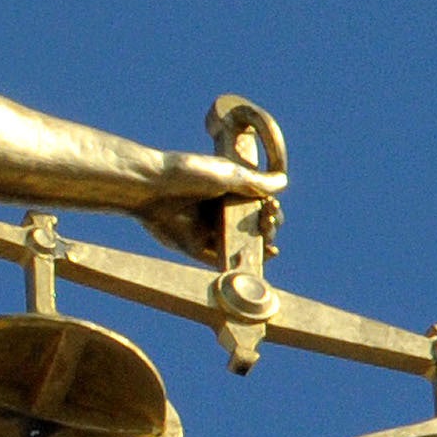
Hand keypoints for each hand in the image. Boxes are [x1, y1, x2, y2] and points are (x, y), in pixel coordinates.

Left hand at [136, 150, 282, 261]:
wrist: (152, 187)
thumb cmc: (188, 173)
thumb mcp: (227, 174)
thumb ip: (255, 182)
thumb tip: (283, 181)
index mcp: (227, 190)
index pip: (258, 203)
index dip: (270, 207)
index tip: (272, 206)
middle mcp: (218, 211)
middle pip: (252, 225)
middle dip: (267, 226)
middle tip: (268, 223)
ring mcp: (207, 231)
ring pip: (239, 244)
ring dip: (260, 245)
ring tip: (270, 243)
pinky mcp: (195, 248)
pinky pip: (221, 260)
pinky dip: (241, 262)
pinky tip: (260, 258)